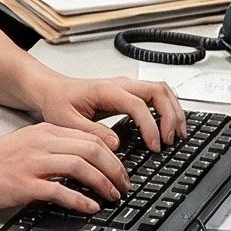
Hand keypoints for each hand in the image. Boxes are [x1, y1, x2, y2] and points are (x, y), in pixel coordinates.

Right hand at [0, 122, 132, 215]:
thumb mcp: (25, 146)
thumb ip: (52, 150)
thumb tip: (82, 164)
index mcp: (45, 132)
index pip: (90, 137)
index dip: (113, 154)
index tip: (123, 169)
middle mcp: (41, 143)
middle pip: (92, 149)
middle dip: (115, 169)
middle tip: (125, 185)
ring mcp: (32, 163)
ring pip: (81, 166)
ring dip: (103, 183)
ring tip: (114, 196)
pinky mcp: (23, 184)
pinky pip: (60, 190)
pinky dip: (80, 199)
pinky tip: (90, 207)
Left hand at [31, 71, 185, 152]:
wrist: (52, 91)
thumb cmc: (58, 103)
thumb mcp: (67, 122)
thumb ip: (91, 132)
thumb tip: (115, 144)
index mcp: (106, 90)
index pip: (138, 104)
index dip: (150, 126)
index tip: (155, 146)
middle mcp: (121, 84)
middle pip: (158, 91)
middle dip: (171, 115)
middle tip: (172, 139)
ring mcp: (127, 87)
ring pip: (162, 91)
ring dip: (173, 111)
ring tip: (178, 134)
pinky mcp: (129, 93)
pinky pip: (156, 96)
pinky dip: (167, 110)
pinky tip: (169, 126)